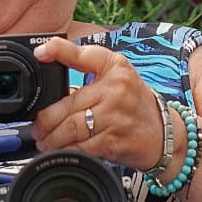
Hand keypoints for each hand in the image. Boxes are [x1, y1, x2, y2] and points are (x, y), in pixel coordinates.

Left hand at [30, 37, 164, 169]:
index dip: (59, 51)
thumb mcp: (116, 75)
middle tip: (37, 127)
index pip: (84, 55)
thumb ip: (86, 67)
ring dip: (51, 138)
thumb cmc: (133, 102)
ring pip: (70, 129)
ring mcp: (115, 117)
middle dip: (45, 120)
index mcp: (115, 68)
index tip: (40, 52)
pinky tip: (59, 150)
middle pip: (67, 105)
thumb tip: (48, 67)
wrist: (163, 133)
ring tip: (44, 140)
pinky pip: (81, 147)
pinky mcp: (114, 141)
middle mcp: (116, 90)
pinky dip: (66, 150)